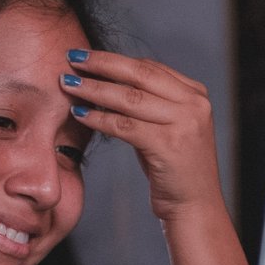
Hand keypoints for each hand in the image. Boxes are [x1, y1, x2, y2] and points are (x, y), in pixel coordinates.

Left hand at [61, 50, 223, 221]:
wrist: (195, 206)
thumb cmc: (175, 169)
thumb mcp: (168, 128)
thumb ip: (149, 104)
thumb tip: (108, 81)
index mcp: (196, 94)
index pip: (150, 68)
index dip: (115, 60)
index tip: (87, 58)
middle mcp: (194, 104)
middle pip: (139, 74)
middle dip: (102, 64)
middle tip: (73, 59)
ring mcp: (184, 123)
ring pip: (129, 98)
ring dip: (94, 89)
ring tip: (68, 85)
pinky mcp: (169, 145)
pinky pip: (124, 125)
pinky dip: (99, 118)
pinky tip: (79, 113)